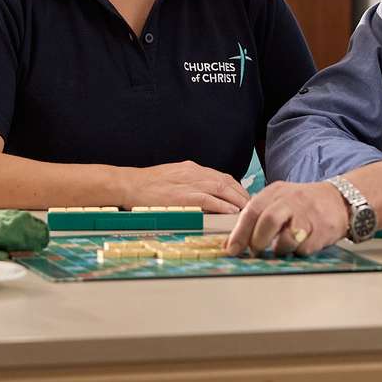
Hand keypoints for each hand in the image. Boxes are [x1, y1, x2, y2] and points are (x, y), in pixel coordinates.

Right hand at [133, 160, 250, 213]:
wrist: (129, 184)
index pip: (221, 176)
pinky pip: (208, 200)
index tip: (244, 198)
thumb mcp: (173, 178)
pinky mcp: (183, 196)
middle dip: (242, 195)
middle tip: (253, 206)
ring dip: (237, 200)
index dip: (236, 188)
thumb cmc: (147, 185)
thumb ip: (189, 184)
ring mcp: (189, 183)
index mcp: (191, 169)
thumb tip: (205, 196)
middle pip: (226, 182)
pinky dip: (223, 205)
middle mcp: (194, 173)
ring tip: (248, 211)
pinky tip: (232, 212)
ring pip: (222, 189)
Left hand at [225, 180, 348, 255]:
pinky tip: (300, 245)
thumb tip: (233, 242)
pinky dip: (297, 252)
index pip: (252, 210)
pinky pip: (303, 249)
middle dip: (258, 241)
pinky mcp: (322, 230)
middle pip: (268, 221)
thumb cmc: (303, 204)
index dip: (240, 232)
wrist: (339, 201)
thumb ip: (258, 217)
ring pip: (286, 238)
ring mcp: (308, 215)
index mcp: (276, 191)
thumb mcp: (279, 200)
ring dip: (279, 249)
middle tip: (255, 251)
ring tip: (281, 248)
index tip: (231, 249)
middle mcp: (291, 200)